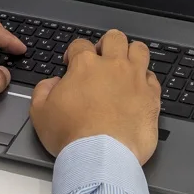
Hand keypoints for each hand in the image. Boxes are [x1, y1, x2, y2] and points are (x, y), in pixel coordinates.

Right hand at [30, 29, 160, 164]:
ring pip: (139, 49)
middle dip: (106, 44)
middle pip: (115, 38)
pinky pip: (153, 77)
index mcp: (85, 65)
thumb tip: (52, 83)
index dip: (73, 52)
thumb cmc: (71, 135)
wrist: (102, 156)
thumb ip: (43, 90)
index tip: (71, 62)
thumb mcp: (40, 113)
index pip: (80, 44)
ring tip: (125, 64)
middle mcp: (113, 66)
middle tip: (102, 57)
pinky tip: (139, 88)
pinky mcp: (152, 96)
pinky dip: (146, 79)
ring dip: (131, 53)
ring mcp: (135, 79)